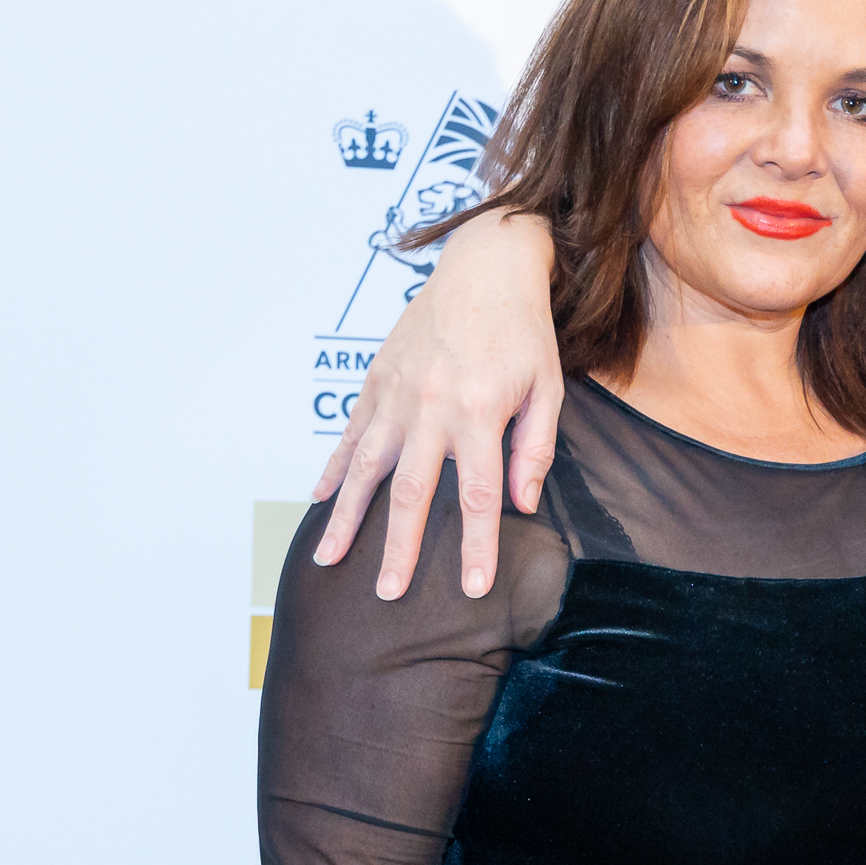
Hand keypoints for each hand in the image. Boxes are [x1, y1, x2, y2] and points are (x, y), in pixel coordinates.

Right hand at [313, 209, 561, 600]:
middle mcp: (430, 409)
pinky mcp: (375, 382)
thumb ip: (535, 448)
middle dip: (399, 549)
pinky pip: (350, 435)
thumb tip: (524, 504)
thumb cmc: (523, 332)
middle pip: (411, 494)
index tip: (471, 589)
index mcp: (479, 414)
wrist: (484, 269)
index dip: (475, 547)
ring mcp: (396, 395)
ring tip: (328, 559)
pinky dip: (332, 469)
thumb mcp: (548, 389)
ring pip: (364, 469)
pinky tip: (317, 500)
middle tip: (388, 595)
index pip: (478, 497)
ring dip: (345, 517)